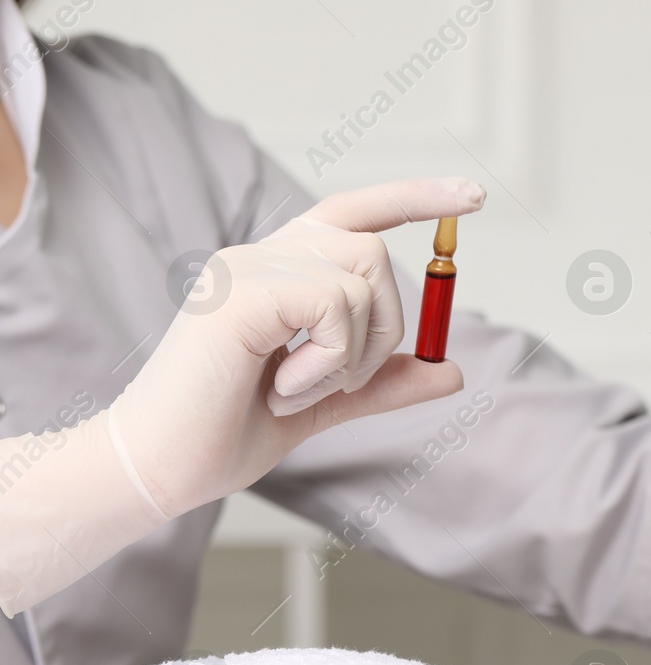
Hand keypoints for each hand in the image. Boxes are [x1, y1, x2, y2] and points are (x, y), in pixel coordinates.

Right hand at [114, 177, 485, 517]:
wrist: (161, 467)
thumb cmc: (226, 433)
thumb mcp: (326, 403)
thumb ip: (383, 383)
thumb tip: (452, 371)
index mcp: (278, 271)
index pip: (355, 211)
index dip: (415, 198)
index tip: (475, 197)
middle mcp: (260, 255)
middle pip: (374, 249)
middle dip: (387, 326)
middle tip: (341, 382)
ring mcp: (247, 267)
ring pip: (362, 280)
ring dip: (354, 353)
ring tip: (299, 389)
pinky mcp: (242, 292)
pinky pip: (335, 306)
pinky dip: (330, 359)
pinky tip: (284, 389)